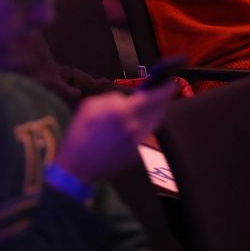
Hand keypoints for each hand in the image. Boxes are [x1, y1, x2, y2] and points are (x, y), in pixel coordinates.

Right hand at [53, 84, 173, 184]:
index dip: (165, 90)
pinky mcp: (136, 154)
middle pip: (158, 111)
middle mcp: (134, 128)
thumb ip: (112, 99)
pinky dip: (146, 126)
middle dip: (163, 100)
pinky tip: (137, 123)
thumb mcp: (91, 106)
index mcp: (122, 113)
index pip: (152, 99)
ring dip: (156, 113)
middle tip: (164, 92)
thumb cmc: (79, 133)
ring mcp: (137, 143)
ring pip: (154, 124)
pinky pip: (145, 135)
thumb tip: (127, 100)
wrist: (76, 167)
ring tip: (153, 106)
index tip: (172, 83)